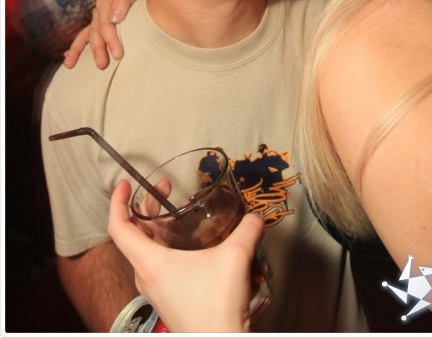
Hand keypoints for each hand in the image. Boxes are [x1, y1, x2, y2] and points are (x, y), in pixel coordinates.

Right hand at [63, 0, 144, 68]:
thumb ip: (124, 0)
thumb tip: (113, 17)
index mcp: (106, 3)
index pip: (106, 23)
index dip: (110, 39)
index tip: (118, 54)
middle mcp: (98, 12)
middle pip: (95, 32)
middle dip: (98, 49)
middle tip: (102, 65)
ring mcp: (96, 21)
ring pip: (85, 36)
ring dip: (77, 50)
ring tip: (70, 64)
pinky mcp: (96, 29)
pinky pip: (82, 38)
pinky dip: (75, 48)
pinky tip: (67, 59)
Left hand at [108, 180, 263, 332]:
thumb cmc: (216, 308)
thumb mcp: (235, 258)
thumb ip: (247, 230)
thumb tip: (255, 218)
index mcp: (149, 262)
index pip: (118, 227)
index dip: (117, 202)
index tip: (124, 184)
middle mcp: (145, 275)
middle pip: (133, 234)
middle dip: (146, 206)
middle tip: (165, 189)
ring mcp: (155, 289)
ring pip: (146, 250)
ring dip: (157, 227)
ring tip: (178, 214)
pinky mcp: (167, 297)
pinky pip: (157, 264)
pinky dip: (167, 246)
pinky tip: (191, 243)